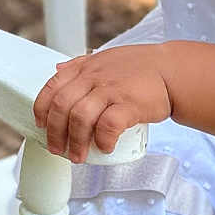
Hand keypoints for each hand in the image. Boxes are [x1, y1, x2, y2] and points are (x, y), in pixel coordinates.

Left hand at [33, 44, 171, 162]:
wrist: (173, 72)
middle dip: (55, 133)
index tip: (41, 126)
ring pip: (80, 117)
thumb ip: (81, 64)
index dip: (42, 110)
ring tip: (79, 156)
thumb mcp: (106, 58)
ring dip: (76, 142)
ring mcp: (112, 90)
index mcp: (85, 68)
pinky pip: (108, 125)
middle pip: (62, 107)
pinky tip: (105, 147)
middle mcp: (94, 77)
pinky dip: (102, 140)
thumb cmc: (141, 68)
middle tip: (58, 149)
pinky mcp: (130, 104)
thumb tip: (58, 70)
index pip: (52, 87)